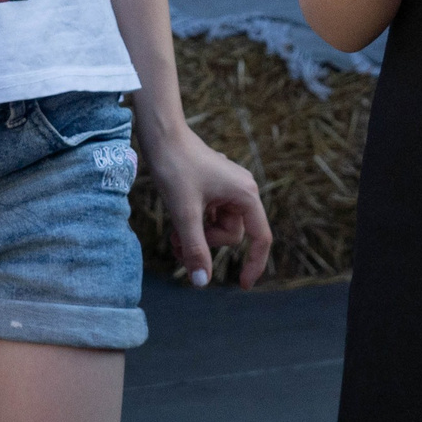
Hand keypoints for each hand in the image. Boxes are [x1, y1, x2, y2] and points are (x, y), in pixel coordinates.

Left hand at [138, 120, 272, 288]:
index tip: (243, 286)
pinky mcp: (212, 186)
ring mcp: (227, 187)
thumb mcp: (184, 213)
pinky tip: (176, 222)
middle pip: (232, 235)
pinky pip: (209, 216)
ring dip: (196, 235)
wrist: (161, 135)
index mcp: (246, 194)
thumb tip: (202, 282)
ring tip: (173, 235)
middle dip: (205, 242)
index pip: (261, 238)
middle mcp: (242, 190)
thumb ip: (195, 249)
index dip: (254, 264)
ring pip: (218, 227)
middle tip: (178, 241)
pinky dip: (194, 223)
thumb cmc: (175, 168)